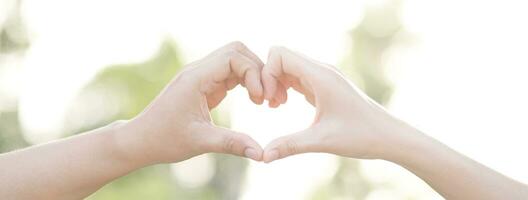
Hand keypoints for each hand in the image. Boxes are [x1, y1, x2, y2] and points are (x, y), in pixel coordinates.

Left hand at [119, 42, 264, 163]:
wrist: (140, 140)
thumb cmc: (164, 140)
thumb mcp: (201, 142)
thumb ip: (232, 144)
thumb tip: (261, 154)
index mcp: (195, 78)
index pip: (233, 58)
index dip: (254, 73)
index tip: (261, 99)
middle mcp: (198, 71)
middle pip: (237, 51)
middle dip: (258, 70)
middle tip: (269, 97)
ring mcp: (201, 75)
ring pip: (235, 60)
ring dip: (253, 75)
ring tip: (264, 100)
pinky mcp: (204, 84)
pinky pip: (230, 73)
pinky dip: (246, 82)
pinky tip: (254, 100)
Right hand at [261, 46, 409, 162]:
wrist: (389, 136)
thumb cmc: (361, 136)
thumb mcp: (322, 141)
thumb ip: (290, 145)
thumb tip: (263, 156)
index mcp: (321, 76)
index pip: (280, 54)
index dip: (266, 74)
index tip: (267, 100)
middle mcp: (322, 70)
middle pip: (282, 57)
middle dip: (268, 78)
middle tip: (269, 104)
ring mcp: (324, 76)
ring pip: (289, 66)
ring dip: (276, 83)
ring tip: (275, 106)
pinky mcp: (324, 85)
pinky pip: (297, 76)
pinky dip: (285, 86)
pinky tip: (284, 105)